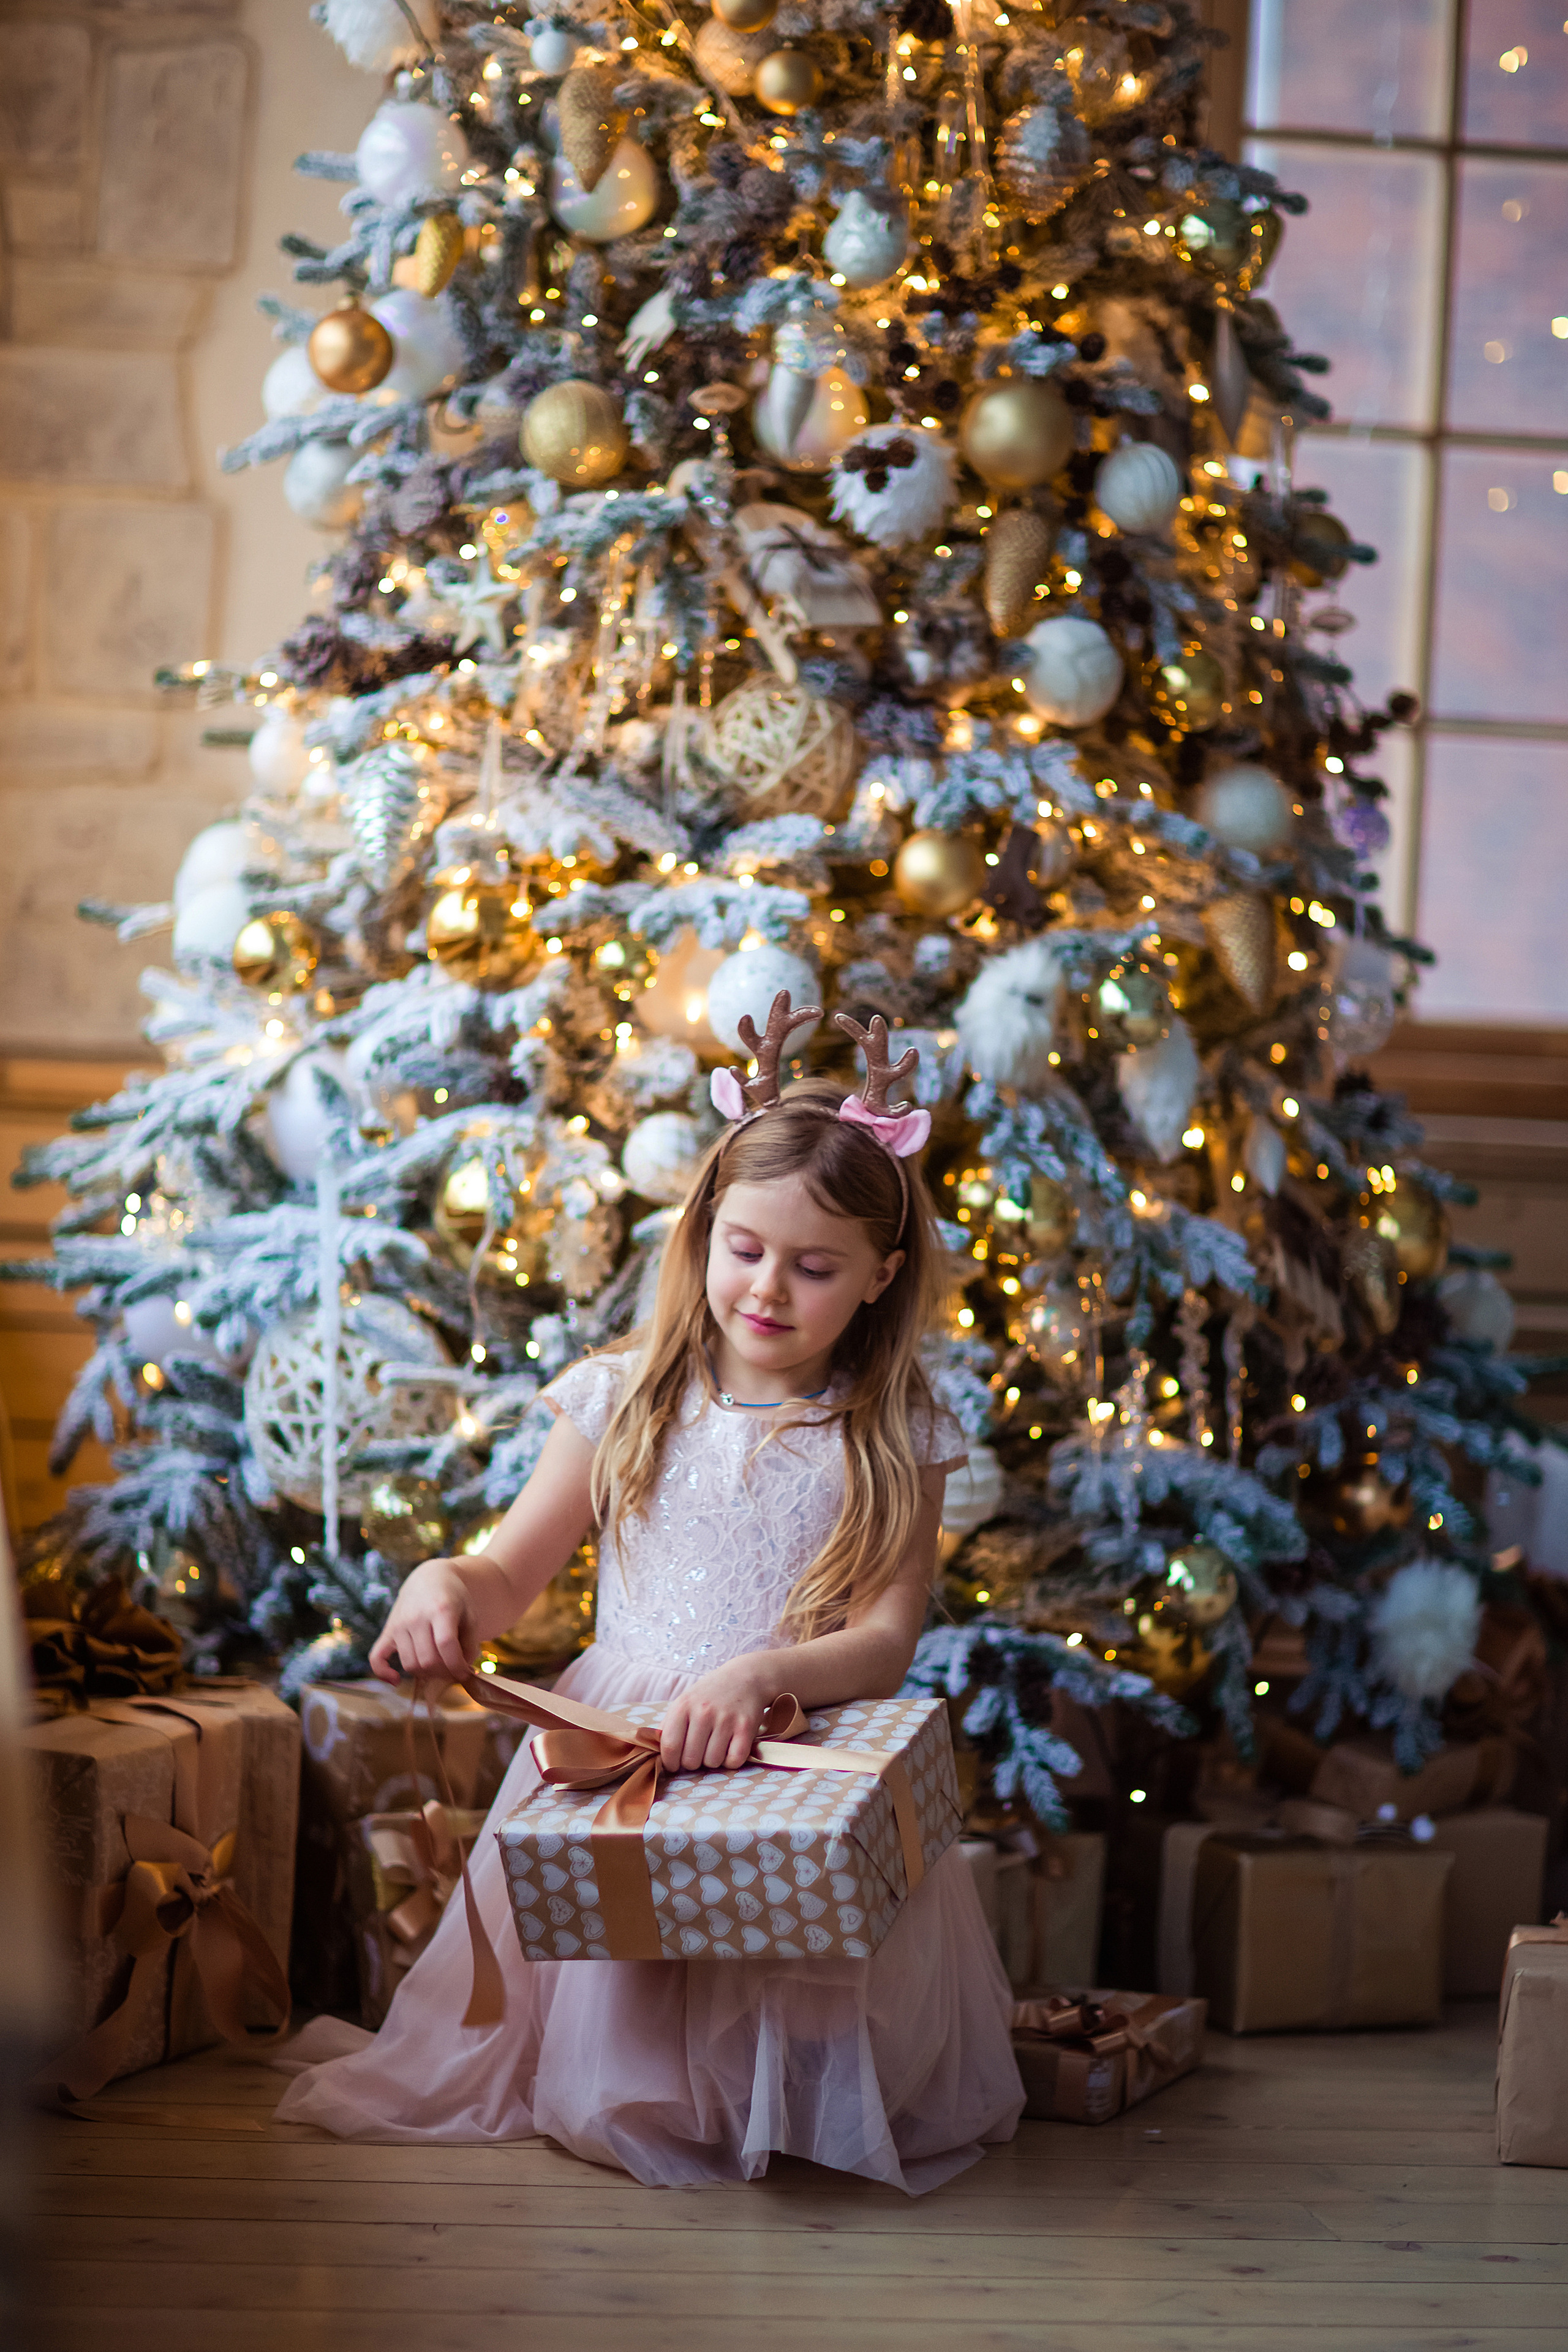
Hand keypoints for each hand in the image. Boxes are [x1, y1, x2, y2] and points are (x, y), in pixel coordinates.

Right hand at [368, 1558, 476, 1687]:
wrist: (429, 1578)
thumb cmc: (454, 1598)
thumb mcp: (470, 1614)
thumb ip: (470, 1643)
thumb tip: (463, 1671)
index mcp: (440, 1609)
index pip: (446, 1646)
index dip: (457, 1666)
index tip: (465, 1673)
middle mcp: (416, 1617)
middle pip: (428, 1660)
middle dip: (444, 1672)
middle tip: (453, 1670)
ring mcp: (399, 1624)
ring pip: (409, 1664)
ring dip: (425, 1674)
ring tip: (437, 1668)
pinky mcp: (388, 1630)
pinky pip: (377, 1657)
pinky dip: (383, 1673)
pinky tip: (395, 1680)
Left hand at [659, 1655, 782, 1773]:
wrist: (744, 1677)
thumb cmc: (709, 1695)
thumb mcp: (684, 1702)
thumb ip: (668, 1727)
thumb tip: (655, 1754)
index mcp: (683, 1706)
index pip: (669, 1747)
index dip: (670, 1763)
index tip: (675, 1764)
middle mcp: (703, 1712)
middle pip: (691, 1760)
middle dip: (693, 1762)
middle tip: (699, 1751)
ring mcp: (726, 1719)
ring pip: (712, 1763)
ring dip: (713, 1760)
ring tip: (715, 1745)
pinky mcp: (746, 1727)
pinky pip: (734, 1761)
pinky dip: (731, 1761)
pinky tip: (730, 1747)